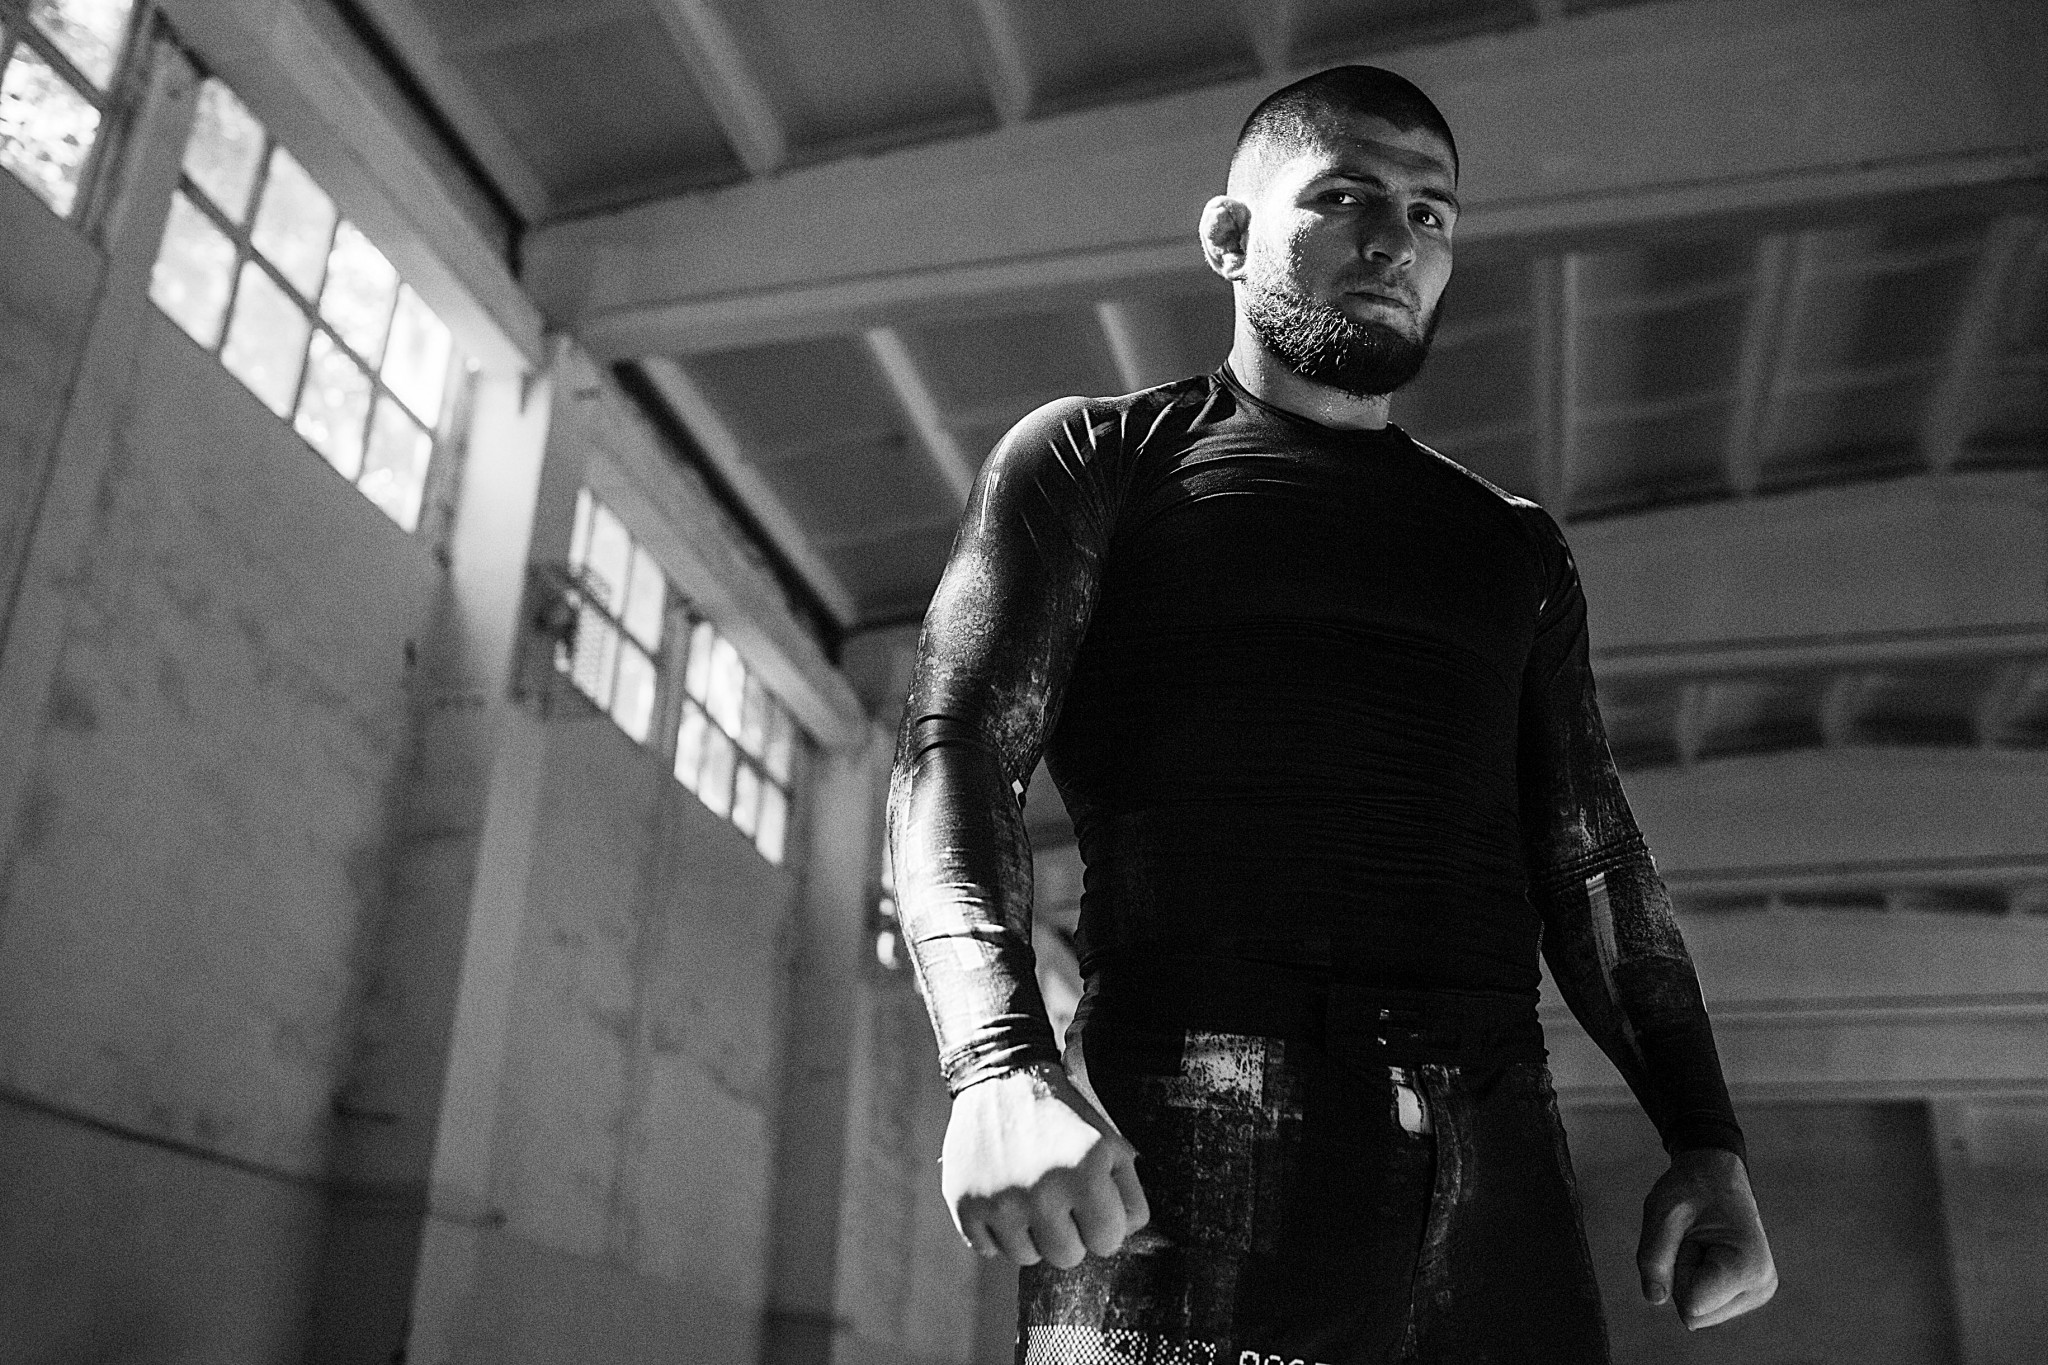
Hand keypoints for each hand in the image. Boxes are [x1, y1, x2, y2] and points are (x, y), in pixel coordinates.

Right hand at [941, 1063, 1150, 1268]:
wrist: (1003, 1082)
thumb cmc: (1063, 1119)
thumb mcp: (1110, 1145)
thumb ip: (1130, 1194)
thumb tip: (1124, 1235)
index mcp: (1085, 1172)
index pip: (1107, 1242)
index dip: (1102, 1225)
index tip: (1090, 1204)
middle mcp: (1042, 1191)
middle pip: (1067, 1257)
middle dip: (1068, 1233)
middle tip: (1058, 1200)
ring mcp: (1000, 1202)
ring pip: (1026, 1258)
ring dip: (1031, 1234)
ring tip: (1028, 1196)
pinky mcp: (965, 1205)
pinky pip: (988, 1250)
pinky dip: (996, 1231)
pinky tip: (1001, 1198)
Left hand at [1637, 1146, 1777, 1328]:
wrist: (1716, 1174)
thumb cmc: (1691, 1188)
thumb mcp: (1661, 1213)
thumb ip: (1653, 1257)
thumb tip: (1654, 1298)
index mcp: (1749, 1269)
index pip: (1690, 1305)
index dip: (1676, 1270)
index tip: (1691, 1236)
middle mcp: (1761, 1287)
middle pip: (1693, 1314)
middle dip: (1681, 1276)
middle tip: (1695, 1238)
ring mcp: (1758, 1293)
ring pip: (1697, 1312)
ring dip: (1688, 1277)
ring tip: (1702, 1242)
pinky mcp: (1749, 1294)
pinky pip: (1703, 1306)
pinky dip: (1695, 1280)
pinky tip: (1708, 1252)